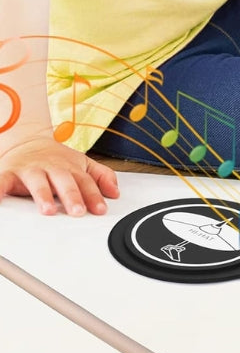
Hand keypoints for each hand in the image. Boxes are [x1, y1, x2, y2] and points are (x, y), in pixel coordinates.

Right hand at [0, 137, 118, 215]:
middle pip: (64, 181)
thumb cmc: (56, 158)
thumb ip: (101, 176)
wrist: (27, 141)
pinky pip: (3, 181)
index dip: (94, 195)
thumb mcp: (82, 163)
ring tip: (47, 210)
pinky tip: (0, 198)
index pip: (85, 182)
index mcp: (70, 168)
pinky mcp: (10, 173)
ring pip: (38, 182)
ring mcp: (31, 170)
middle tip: (78, 211)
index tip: (100, 210)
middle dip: (72, 196)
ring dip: (42, 195)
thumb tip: (116, 192)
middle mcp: (52, 168)